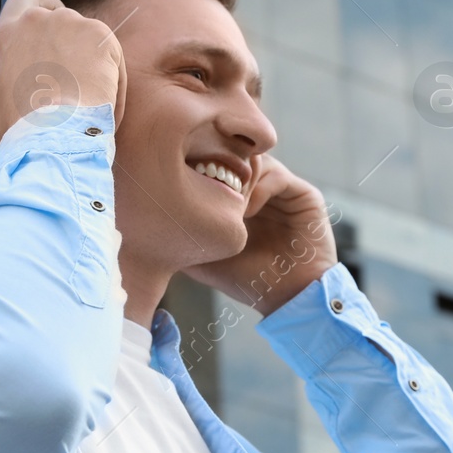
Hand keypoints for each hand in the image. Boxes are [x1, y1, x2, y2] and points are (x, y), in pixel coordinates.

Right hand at [0, 0, 127, 151]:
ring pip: (88, 36)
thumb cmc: (22, 131)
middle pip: (60, 17)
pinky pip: (110, 53)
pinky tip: (105, 101)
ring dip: (91, 60)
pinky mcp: (101, 36)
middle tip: (72, 72)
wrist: (58, 134)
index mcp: (9, 32)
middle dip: (68, 41)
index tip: (49, 20)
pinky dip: (111, 75)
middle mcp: (39, 20)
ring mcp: (72, 24)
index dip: (40, 4)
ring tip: (89, 96)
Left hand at [181, 155, 337, 315]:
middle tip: (205, 187)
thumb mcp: (203, 255)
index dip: (202, 167)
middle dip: (219, 167)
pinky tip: (247, 213)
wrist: (285, 298)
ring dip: (238, 179)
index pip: (219, 163)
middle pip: (237, 154)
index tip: (185, 184)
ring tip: (228, 206)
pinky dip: (259, 189)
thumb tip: (149, 216)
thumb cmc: (244, 279)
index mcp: (240, 196)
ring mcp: (283, 189)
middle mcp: (262, 187)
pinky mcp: (303, 194)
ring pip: (256, 160)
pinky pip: (277, 175)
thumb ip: (182, 233)